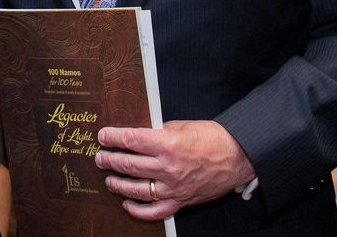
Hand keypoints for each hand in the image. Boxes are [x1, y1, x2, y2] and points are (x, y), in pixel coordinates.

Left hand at [94, 120, 255, 220]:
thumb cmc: (211, 138)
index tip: (102, 136)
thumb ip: (157, 133)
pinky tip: (127, 203)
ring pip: (136, 189)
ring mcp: (173, 187)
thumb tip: (137, 137)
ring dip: (118, 184)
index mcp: (168, 144)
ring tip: (109, 178)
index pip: (131, 140)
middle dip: (110, 160)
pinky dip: (137, 210)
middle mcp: (168, 167)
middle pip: (129, 165)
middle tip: (100, 157)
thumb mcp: (181, 126)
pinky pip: (154, 211)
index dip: (113, 137)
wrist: (236, 157)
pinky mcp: (180, 201)